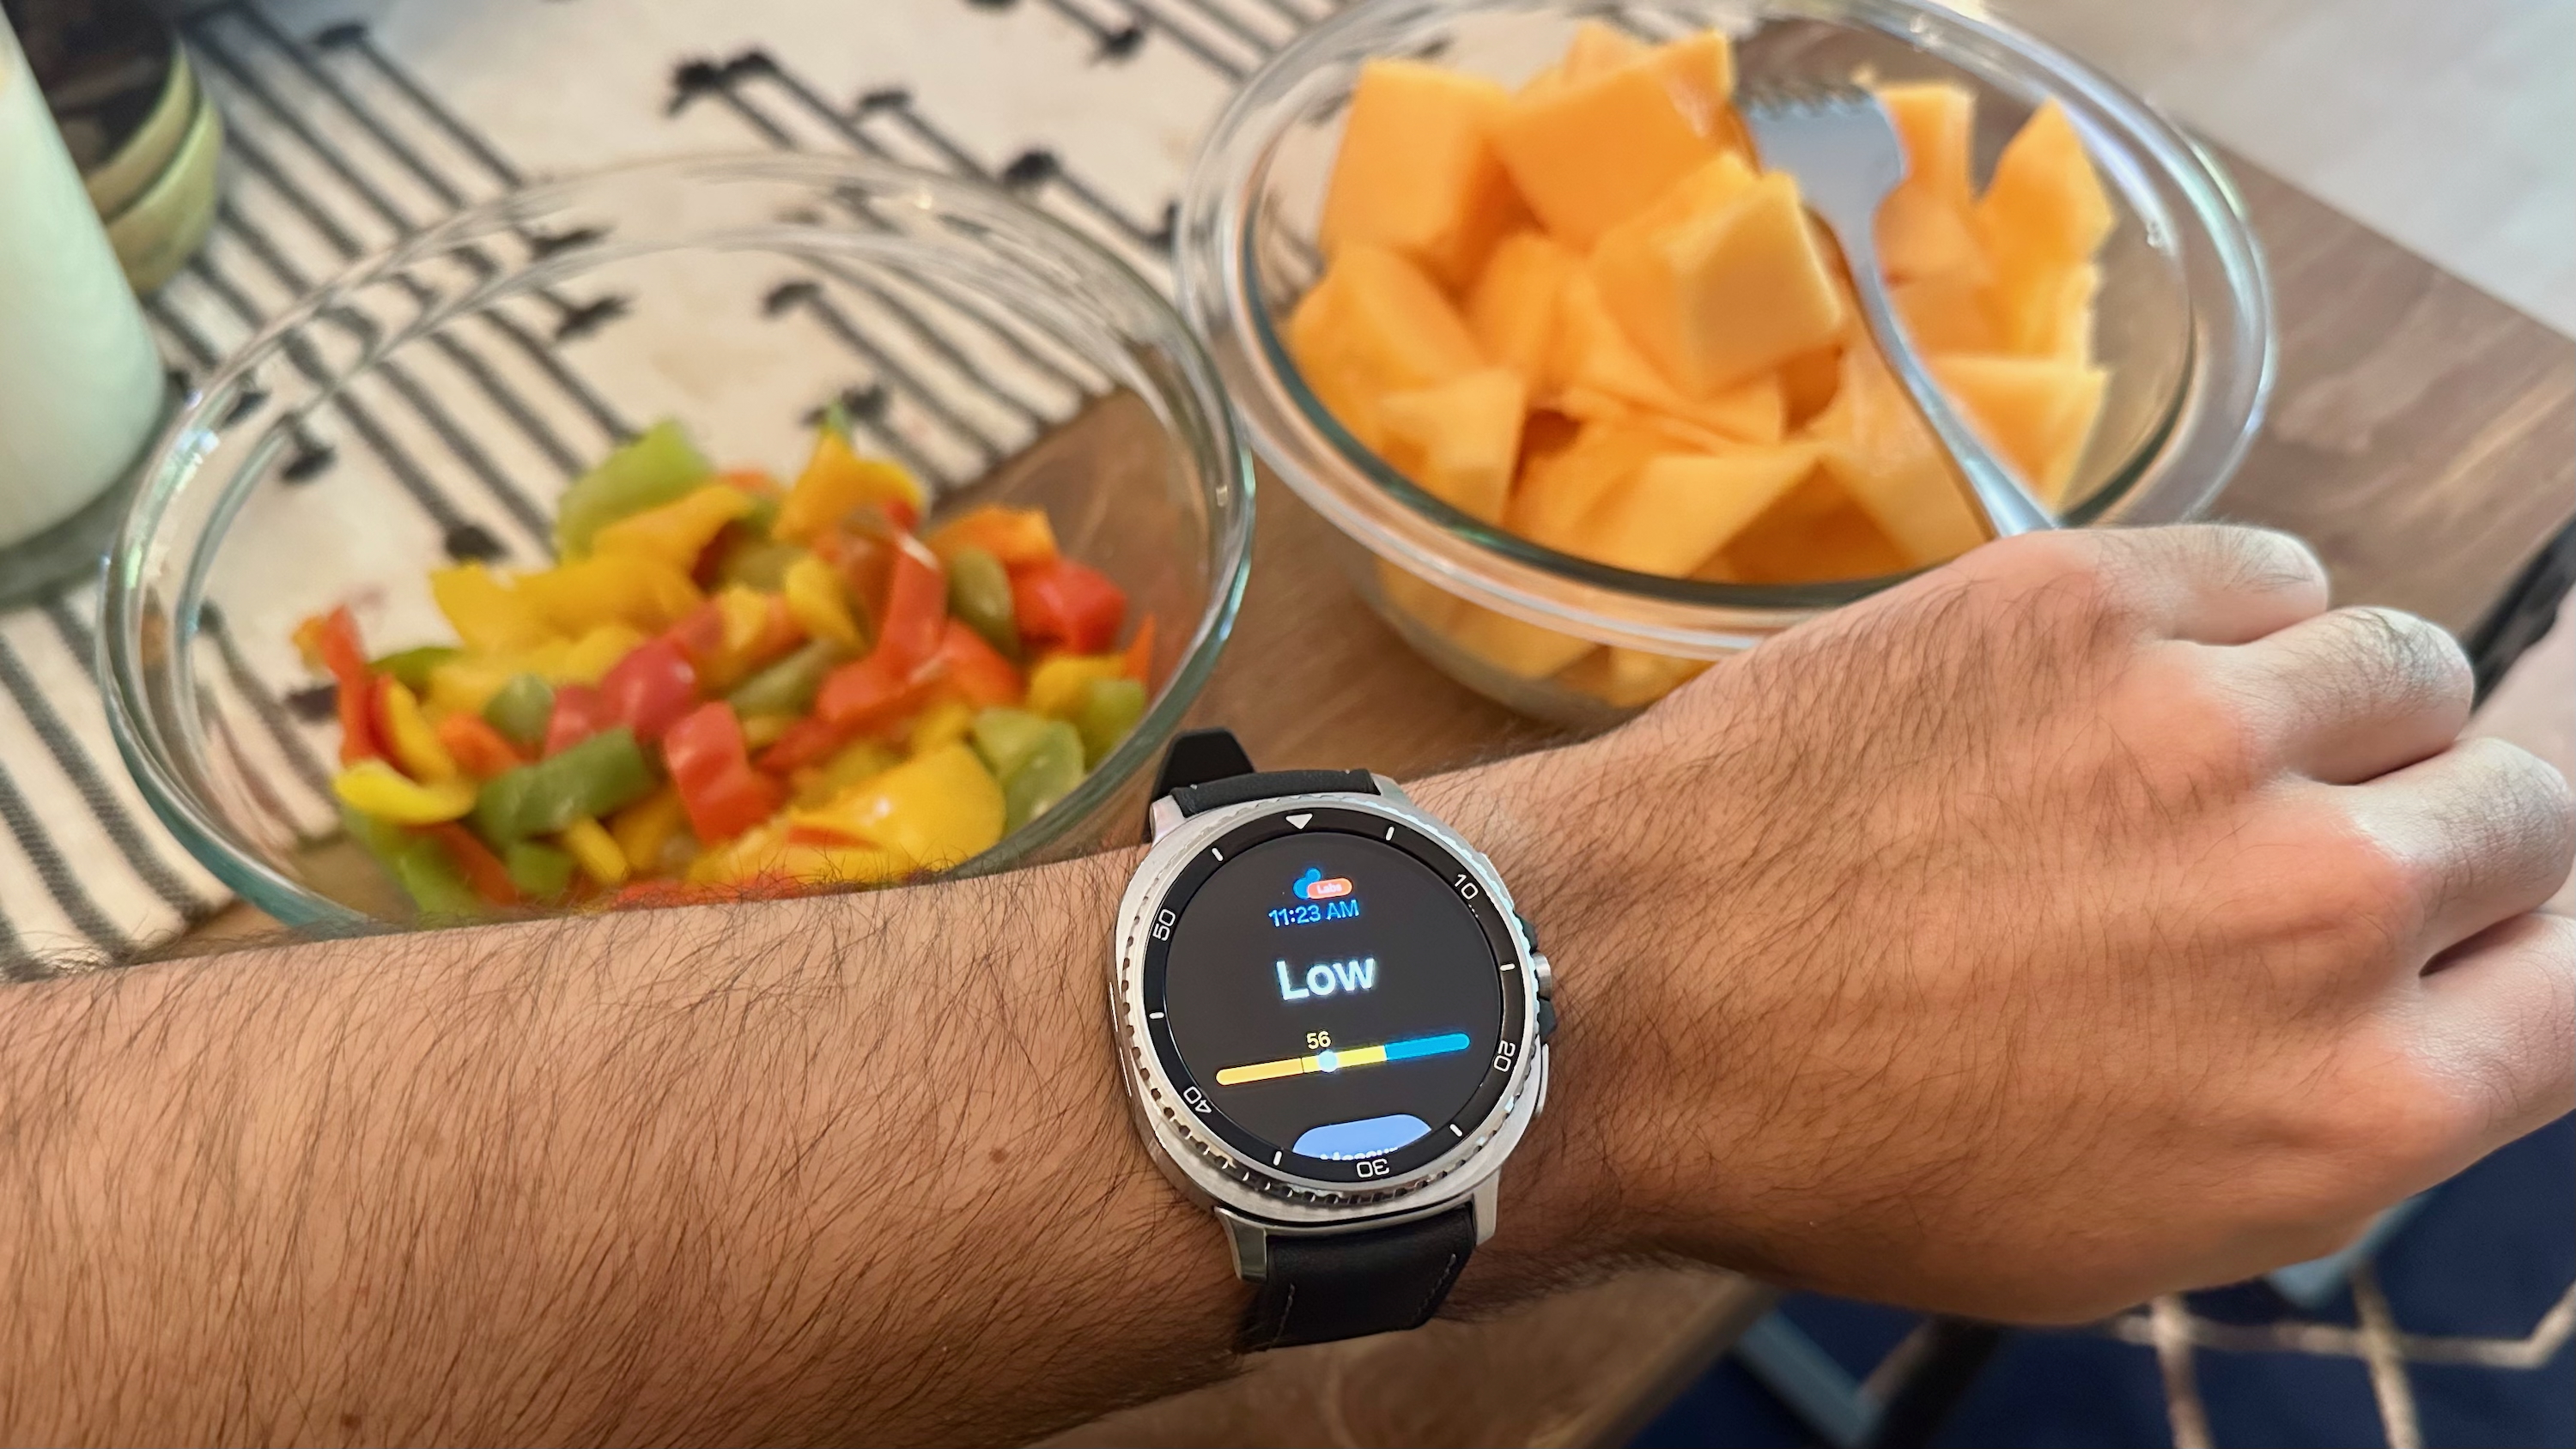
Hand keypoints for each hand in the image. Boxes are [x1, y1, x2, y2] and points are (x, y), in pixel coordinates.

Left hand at [1476, 526, 2573, 1320]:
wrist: (1620, 999)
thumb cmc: (1833, 1141)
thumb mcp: (2118, 1228)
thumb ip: (2317, 1117)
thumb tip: (2420, 1001)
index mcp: (2346, 1109)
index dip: (2516, 946)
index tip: (2464, 921)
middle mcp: (2323, 909)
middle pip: (2520, 812)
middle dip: (2427, 826)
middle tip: (2293, 836)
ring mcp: (2210, 732)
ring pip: (2405, 667)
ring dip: (2327, 707)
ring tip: (2182, 750)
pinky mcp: (2091, 600)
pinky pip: (2266, 569)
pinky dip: (2220, 616)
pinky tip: (2110, 676)